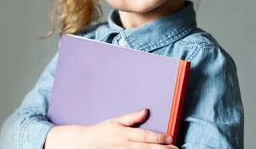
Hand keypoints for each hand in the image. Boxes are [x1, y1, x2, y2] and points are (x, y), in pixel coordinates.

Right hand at [45, 109, 177, 148]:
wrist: (85, 144)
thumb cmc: (102, 131)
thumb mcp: (116, 121)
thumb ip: (132, 117)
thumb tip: (146, 111)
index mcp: (124, 133)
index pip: (144, 136)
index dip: (158, 138)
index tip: (170, 138)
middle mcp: (124, 145)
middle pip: (146, 148)